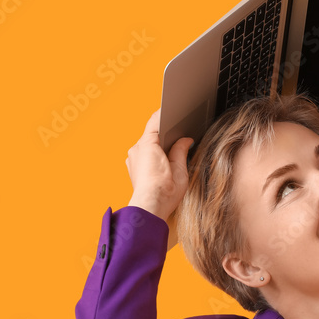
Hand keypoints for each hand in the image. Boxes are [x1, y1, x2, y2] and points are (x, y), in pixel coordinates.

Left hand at [126, 108, 194, 250]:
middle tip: (179, 136)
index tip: (174, 110)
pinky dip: (153, 155)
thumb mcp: (179, 168)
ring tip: (172, 153)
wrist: (150, 209)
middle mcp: (137, 149)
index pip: (156, 120)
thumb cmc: (164, 192)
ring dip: (159, 146)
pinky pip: (144, 155)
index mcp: (148, 144)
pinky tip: (164, 164)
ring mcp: (133, 159)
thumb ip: (181, 150)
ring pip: (148, 145)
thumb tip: (186, 140)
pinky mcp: (133, 169)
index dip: (166, 114)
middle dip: (166, 134)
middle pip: (152, 133)